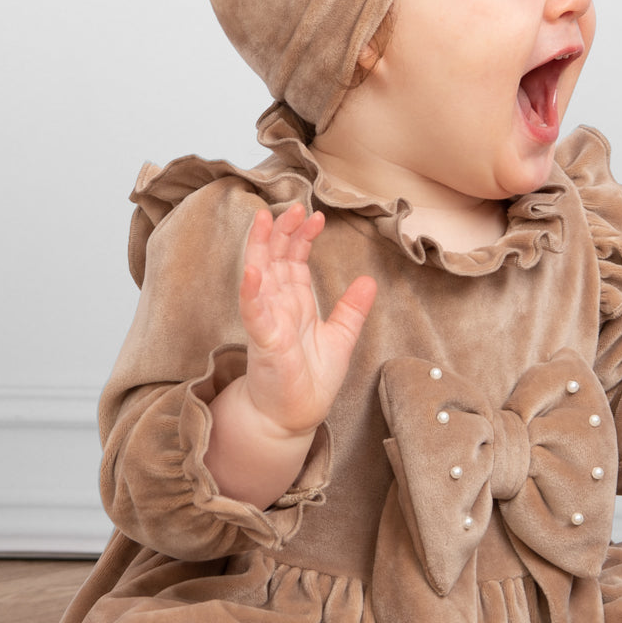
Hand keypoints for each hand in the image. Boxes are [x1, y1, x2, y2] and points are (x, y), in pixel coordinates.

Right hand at [239, 203, 376, 436]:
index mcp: (295, 303)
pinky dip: (252, 291)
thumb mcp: (341, 339)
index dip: (302, 236)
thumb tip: (369, 281)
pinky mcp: (264, 342)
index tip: (316, 215)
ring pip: (258, 276)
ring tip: (263, 220)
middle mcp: (278, 307)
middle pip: (275, 259)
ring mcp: (268, 321)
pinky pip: (254, 312)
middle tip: (294, 205)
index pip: (294, 260)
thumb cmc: (310, 381)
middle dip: (282, 231)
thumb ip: (352, 310)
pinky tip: (253, 270)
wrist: (294, 417)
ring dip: (260, 248)